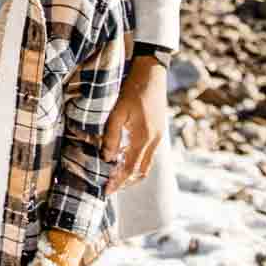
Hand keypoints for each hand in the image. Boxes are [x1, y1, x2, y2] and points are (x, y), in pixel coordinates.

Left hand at [102, 54, 167, 193]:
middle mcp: (154, 142)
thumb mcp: (117, 113)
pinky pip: (149, 154)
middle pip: (140, 171)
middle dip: (125, 182)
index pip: (129, 168)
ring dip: (132, 172)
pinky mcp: (159, 132)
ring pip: (146, 164)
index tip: (106, 191)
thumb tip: (107, 158)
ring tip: (116, 175)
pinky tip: (125, 157)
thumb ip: (112, 137)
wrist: (152, 74)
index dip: (117, 181)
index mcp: (144, 138)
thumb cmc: (132, 90)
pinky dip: (137, 161)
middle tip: (110, 186)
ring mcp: (158, 137)